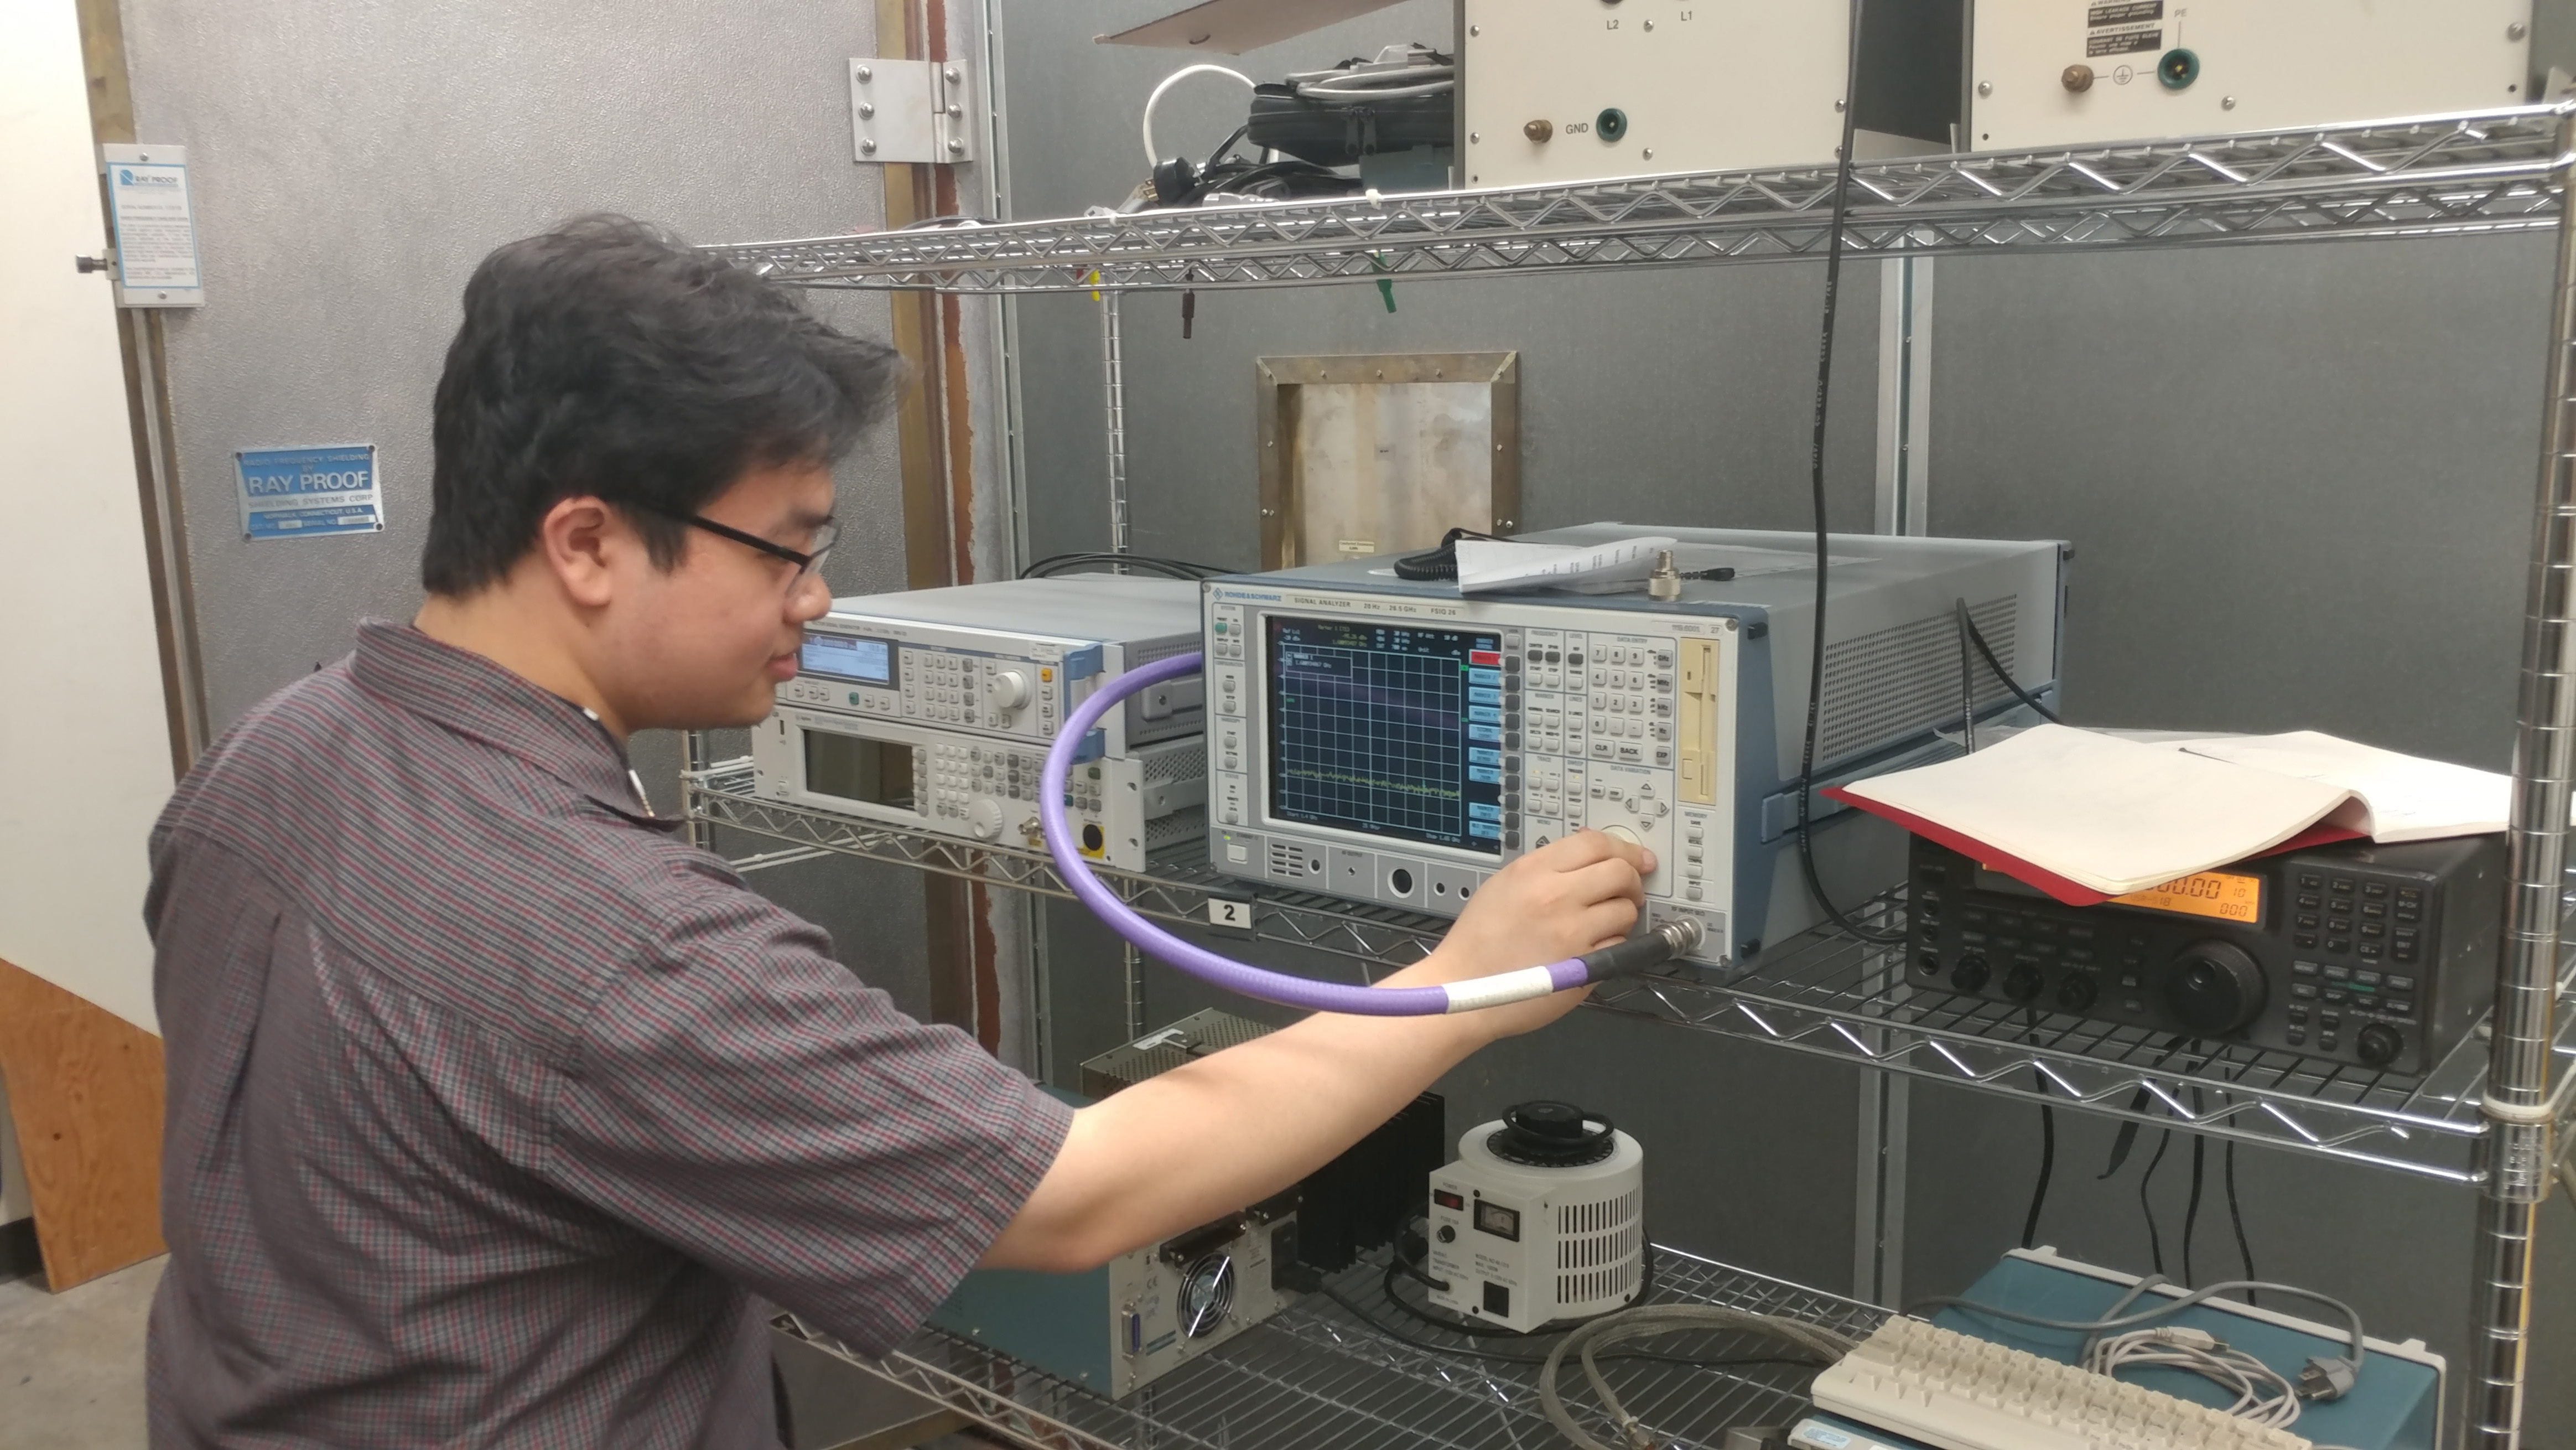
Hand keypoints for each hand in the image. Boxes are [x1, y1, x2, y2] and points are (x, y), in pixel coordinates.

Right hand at [1379, 830, 1652, 1041]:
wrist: (1463, 987)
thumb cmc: (1479, 941)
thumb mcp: (1504, 885)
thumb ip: (1546, 867)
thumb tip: (1588, 854)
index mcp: (1533, 871)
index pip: (1595, 842)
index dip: (1625, 847)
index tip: (1636, 857)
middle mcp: (1555, 896)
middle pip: (1621, 872)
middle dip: (1632, 881)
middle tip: (1627, 891)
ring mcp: (1572, 932)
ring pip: (1626, 910)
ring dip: (1623, 916)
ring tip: (1603, 924)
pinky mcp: (1584, 965)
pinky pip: (1620, 945)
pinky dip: (1614, 945)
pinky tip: (1591, 949)